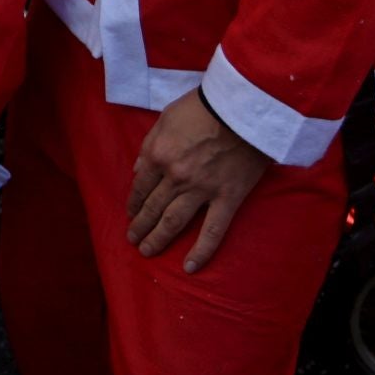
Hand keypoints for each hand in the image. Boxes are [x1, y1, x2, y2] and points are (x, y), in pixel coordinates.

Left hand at [126, 89, 271, 273]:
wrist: (243, 108)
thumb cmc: (202, 107)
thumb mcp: (165, 119)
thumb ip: (149, 146)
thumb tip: (138, 171)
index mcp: (158, 155)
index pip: (140, 187)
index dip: (133, 204)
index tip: (131, 214)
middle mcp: (175, 177)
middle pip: (152, 208)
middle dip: (140, 226)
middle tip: (133, 240)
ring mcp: (201, 190)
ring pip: (173, 222)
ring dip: (157, 239)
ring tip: (147, 251)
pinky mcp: (227, 198)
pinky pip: (213, 230)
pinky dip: (201, 251)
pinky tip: (190, 267)